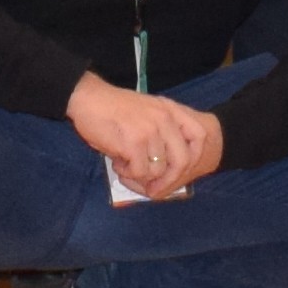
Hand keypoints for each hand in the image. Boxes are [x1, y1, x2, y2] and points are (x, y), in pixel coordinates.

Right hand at [65, 72, 224, 203]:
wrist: (87, 99)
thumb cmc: (113, 109)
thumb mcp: (148, 110)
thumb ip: (163, 130)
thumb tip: (171, 167)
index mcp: (170, 110)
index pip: (200, 136)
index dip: (194, 157)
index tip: (179, 170)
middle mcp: (164, 119)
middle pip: (183, 160)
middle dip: (169, 180)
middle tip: (153, 189)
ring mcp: (151, 131)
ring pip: (158, 170)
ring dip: (140, 175)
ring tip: (125, 164)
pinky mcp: (135, 143)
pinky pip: (140, 172)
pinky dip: (127, 173)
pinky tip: (117, 162)